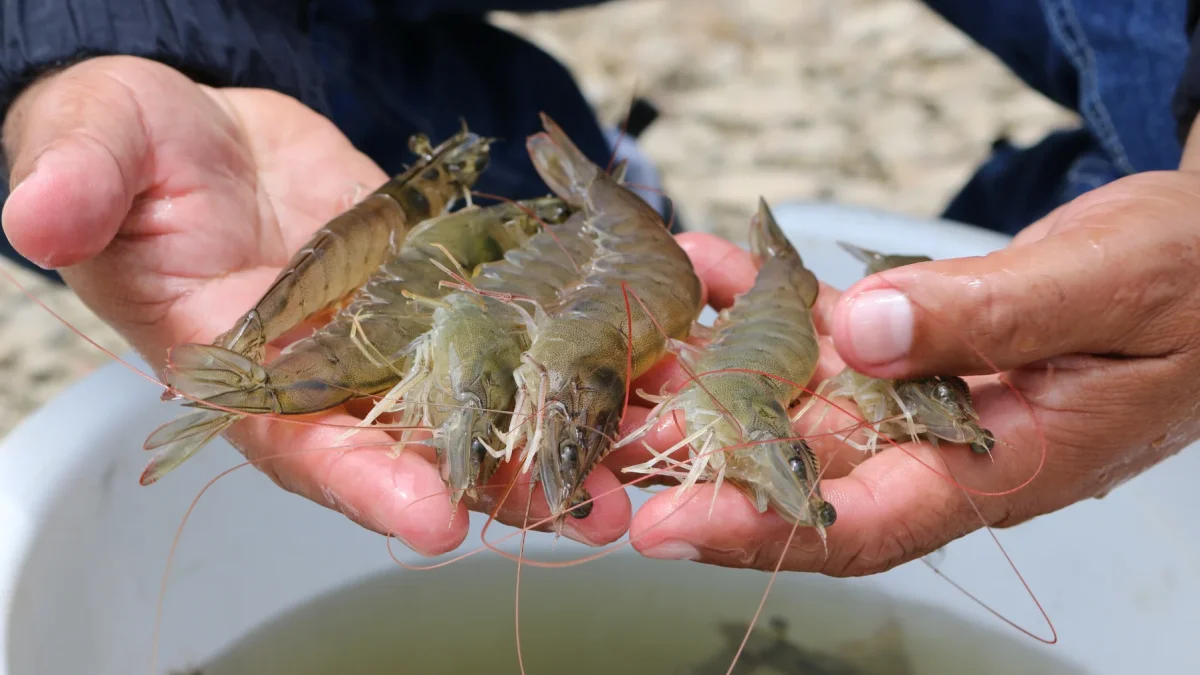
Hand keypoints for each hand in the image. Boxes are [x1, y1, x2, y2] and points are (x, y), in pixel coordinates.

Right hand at [1, 55, 634, 554]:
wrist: (199, 135)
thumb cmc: (131, 152)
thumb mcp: (91, 152)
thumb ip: (78, 184)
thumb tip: (38, 212)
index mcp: (243, 371)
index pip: (302, 444)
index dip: (365, 485)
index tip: (435, 521)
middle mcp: (331, 371)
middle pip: (422, 444)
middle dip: (504, 483)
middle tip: (588, 513)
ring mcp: (396, 331)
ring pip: (488, 393)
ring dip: (566, 425)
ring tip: (644, 452)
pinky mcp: (444, 284)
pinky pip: (518, 315)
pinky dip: (580, 331)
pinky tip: (649, 341)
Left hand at [620, 172, 1199, 575]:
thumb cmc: (1189, 283)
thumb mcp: (1108, 291)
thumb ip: (993, 317)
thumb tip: (871, 333)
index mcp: (999, 465)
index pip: (863, 525)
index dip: (761, 532)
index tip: (666, 530)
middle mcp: (940, 442)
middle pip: (798, 472)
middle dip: (694, 462)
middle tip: (594, 445)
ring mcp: (915, 393)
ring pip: (791, 401)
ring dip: (706, 377)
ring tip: (620, 352)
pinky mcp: (905, 342)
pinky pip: (813, 329)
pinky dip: (758, 298)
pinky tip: (702, 266)